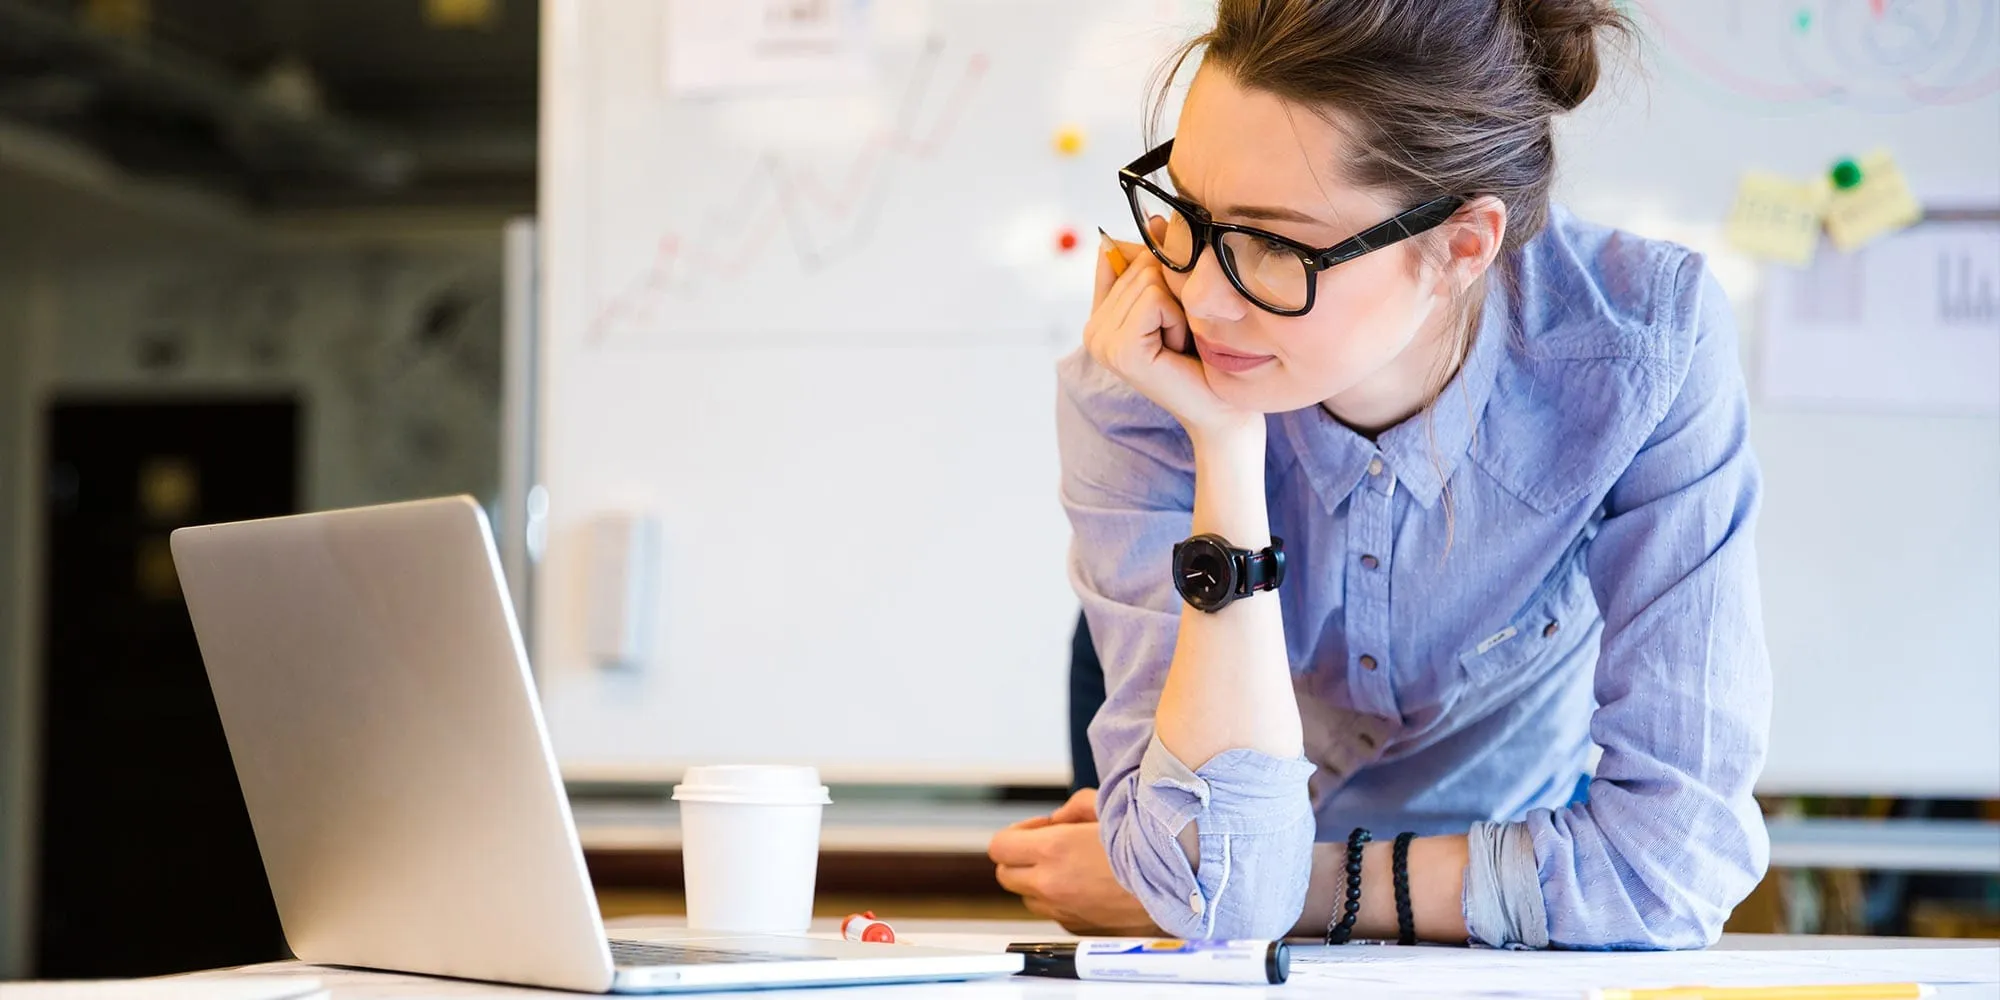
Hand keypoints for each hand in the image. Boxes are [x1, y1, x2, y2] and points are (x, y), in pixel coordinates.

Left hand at [989, 789, 1162, 935]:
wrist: (1179, 882)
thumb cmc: (1148, 844)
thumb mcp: (1108, 806)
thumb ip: (1074, 807)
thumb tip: (1060, 817)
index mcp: (1054, 850)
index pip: (999, 847)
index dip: (1015, 834)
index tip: (1039, 828)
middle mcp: (1052, 884)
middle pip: (1006, 876)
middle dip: (1020, 858)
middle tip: (1046, 846)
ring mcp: (1064, 910)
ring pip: (1028, 898)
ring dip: (1038, 881)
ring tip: (1069, 866)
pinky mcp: (1079, 927)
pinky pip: (1054, 913)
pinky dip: (1060, 899)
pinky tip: (1086, 885)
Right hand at [1087, 228, 1257, 443]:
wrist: (1222, 410)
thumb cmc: (1205, 356)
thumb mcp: (1178, 300)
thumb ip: (1157, 262)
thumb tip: (1156, 218)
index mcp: (1100, 315)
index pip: (1119, 252)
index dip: (1158, 273)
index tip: (1171, 315)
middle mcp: (1092, 328)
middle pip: (1140, 262)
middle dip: (1173, 292)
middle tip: (1180, 334)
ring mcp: (1100, 341)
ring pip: (1148, 277)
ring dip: (1179, 307)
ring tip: (1180, 342)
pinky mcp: (1119, 351)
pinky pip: (1154, 300)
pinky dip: (1177, 319)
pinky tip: (1178, 348)